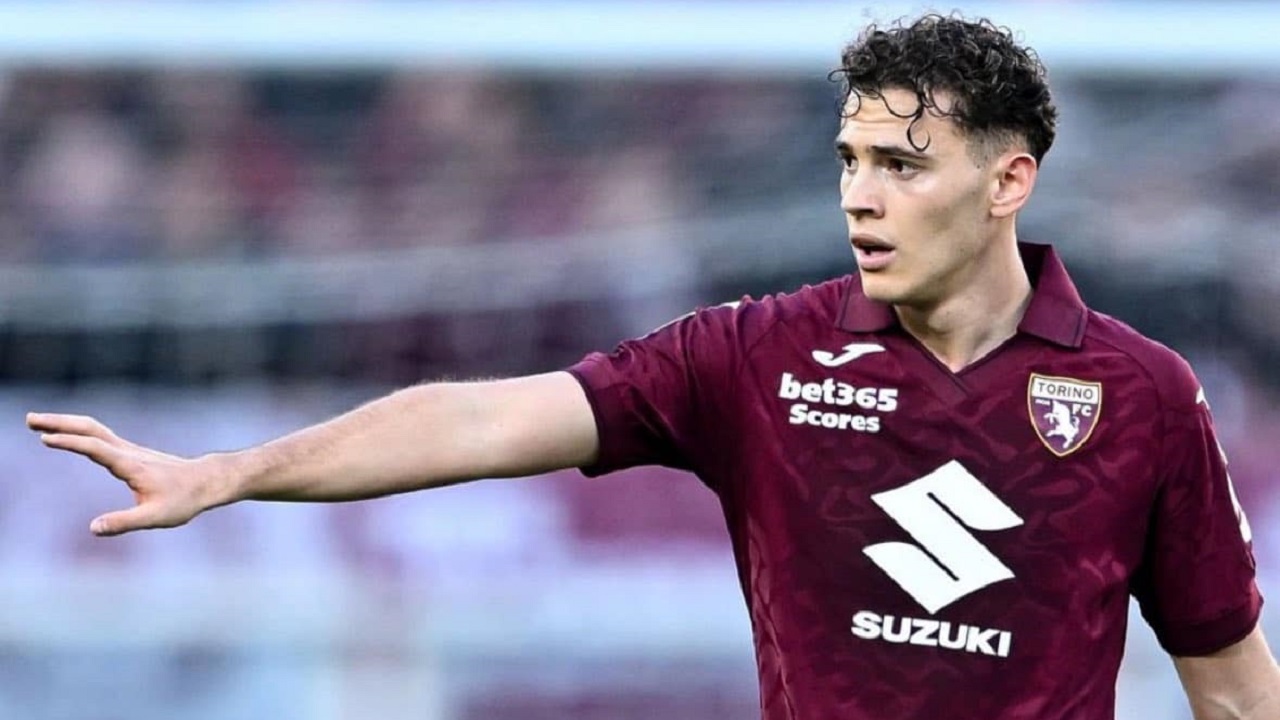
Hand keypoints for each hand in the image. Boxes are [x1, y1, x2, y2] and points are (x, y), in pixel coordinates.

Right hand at [27, 412, 227, 535]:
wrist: (206, 482)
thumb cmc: (184, 500)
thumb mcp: (156, 517)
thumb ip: (124, 522)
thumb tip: (93, 528)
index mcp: (131, 465)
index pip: (96, 449)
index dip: (71, 443)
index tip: (45, 438)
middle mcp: (128, 452)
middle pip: (90, 430)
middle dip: (59, 422)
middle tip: (28, 419)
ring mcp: (129, 449)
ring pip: (93, 429)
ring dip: (65, 423)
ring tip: (36, 423)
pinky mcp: (130, 452)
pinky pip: (99, 436)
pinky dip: (78, 430)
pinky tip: (67, 432)